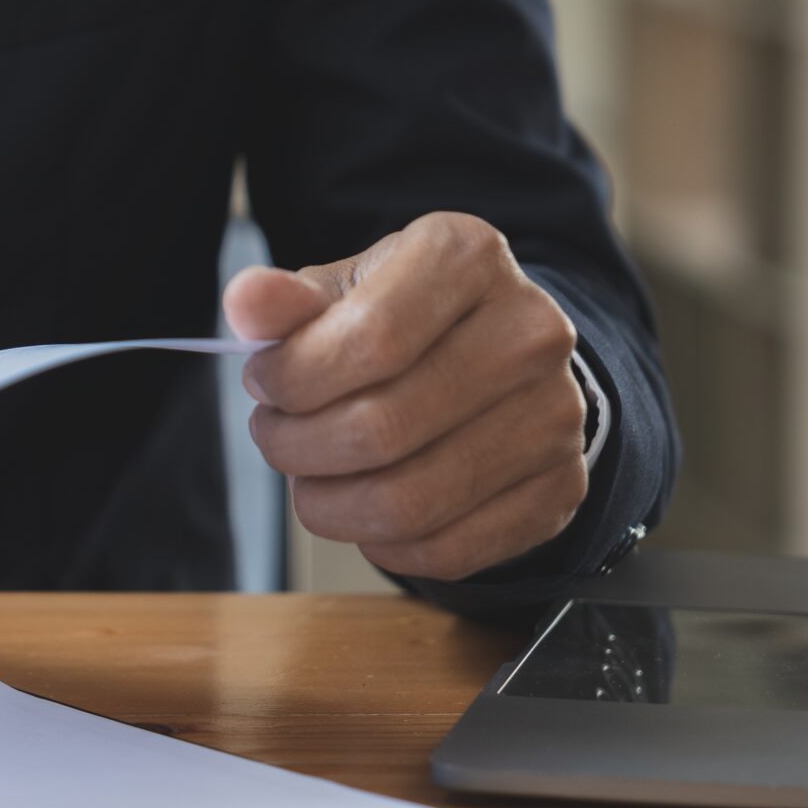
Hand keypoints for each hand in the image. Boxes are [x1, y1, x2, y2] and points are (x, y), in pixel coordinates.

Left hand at [223, 211, 589, 580]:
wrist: (496, 362)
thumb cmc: (400, 324)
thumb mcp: (340, 293)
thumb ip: (286, 303)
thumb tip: (247, 300)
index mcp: (467, 258)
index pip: (367, 339)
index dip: (291, 379)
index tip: (264, 382)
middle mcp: (529, 332)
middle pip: (378, 430)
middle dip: (295, 447)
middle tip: (275, 436)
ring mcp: (557, 416)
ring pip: (407, 503)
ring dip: (328, 505)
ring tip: (311, 477)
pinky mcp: (561, 490)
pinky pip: (448, 550)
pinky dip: (383, 545)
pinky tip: (366, 510)